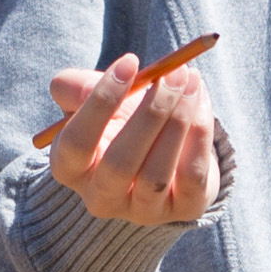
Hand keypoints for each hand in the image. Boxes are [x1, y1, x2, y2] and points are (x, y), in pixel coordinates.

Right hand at [43, 49, 224, 229]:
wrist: (163, 148)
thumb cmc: (120, 120)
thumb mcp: (92, 98)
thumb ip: (77, 86)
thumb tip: (102, 80)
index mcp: (70, 168)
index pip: (76, 143)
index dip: (100, 102)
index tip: (130, 61)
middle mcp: (101, 198)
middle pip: (120, 163)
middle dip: (151, 113)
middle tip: (173, 73)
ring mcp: (142, 210)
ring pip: (158, 172)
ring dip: (179, 120)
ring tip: (190, 81)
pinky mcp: (182, 210)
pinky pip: (191, 176)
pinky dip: (200, 134)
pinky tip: (200, 100)